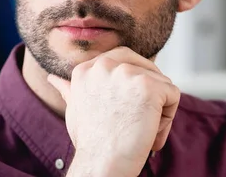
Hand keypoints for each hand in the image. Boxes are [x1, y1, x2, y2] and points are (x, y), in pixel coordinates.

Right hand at [47, 47, 179, 176]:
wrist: (102, 164)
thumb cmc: (91, 143)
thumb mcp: (75, 109)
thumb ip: (69, 89)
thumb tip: (52, 78)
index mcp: (85, 68)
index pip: (123, 60)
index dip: (131, 87)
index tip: (123, 111)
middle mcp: (104, 65)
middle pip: (146, 67)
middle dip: (149, 94)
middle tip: (135, 121)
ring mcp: (126, 73)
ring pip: (161, 84)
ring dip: (157, 110)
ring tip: (138, 130)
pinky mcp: (148, 85)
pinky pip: (173, 96)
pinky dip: (167, 119)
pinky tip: (148, 132)